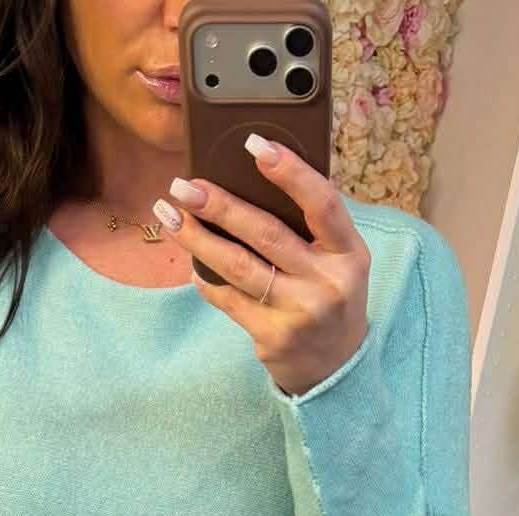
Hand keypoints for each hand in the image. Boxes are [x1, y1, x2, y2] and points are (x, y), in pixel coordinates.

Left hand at [155, 142, 369, 397]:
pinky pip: (229, 300)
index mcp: (349, 252)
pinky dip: (207, 280)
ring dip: (198, 239)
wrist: (335, 368)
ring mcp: (299, 312)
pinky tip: (191, 262)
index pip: (321, 203)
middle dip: (220, 205)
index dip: (289, 171)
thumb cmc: (331, 298)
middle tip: (184, 185)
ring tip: (169, 216)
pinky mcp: (272, 337)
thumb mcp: (339, 260)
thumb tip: (254, 178)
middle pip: (266, 234)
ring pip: (239, 267)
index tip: (254, 144)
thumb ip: (312, 227)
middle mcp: (327, 282)